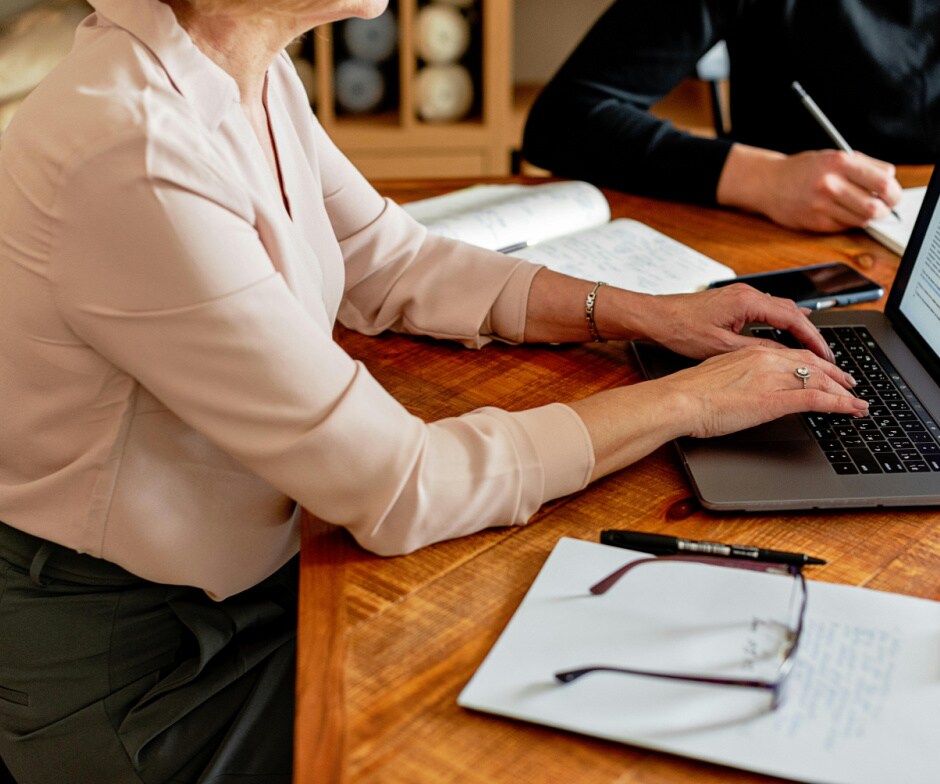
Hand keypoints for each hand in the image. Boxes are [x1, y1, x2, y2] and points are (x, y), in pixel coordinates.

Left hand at [640, 283, 833, 360]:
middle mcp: (747, 293)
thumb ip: (756, 351)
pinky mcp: (733, 301)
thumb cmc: (680, 329)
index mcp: (748, 302)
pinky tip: (785, 334)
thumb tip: (784, 357)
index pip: (794, 319)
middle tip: (825, 357)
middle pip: (792, 312)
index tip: (826, 356)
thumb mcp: (721, 348)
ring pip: (780, 309)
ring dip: (796, 328)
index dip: (813, 339)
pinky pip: (767, 309)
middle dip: (810, 334)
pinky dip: (780, 323)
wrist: (655, 316)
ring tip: (810, 349)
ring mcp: (740, 295)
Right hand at [655, 344, 866, 438]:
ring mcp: (772, 378)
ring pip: (820, 379)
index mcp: (750, 353)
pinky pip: (817, 399)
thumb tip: (744, 387)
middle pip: (812, 364)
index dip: (814, 364)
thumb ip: (737, 377)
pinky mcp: (775, 399)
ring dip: (843, 391)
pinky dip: (840, 403)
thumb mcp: (717, 376)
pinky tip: (851, 409)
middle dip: (835, 375)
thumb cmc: (688, 392)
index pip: (792, 355)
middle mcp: (766, 359)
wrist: (678, 399)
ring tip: (857, 401)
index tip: (824, 371)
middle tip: (849, 384)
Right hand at [717, 145, 901, 232]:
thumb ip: (863, 166)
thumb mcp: (833, 157)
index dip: (894, 191)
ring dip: (867, 217)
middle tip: (884, 207)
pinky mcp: (815, 223)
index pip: (884, 181)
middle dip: (886, 209)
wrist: (768, 183)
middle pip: (876, 206)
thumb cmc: (804, 169)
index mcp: (839, 162)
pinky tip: (841, 212)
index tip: (892, 194)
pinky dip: (849, 222)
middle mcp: (831, 184)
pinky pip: (844, 227)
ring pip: (862, 220)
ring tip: (861, 209)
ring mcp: (822, 206)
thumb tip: (891, 181)